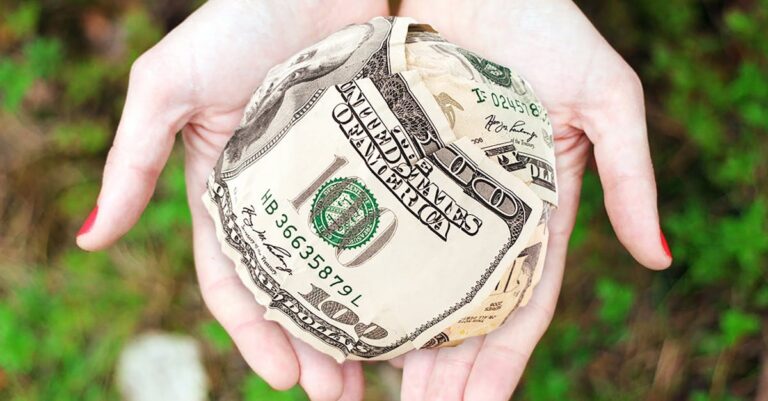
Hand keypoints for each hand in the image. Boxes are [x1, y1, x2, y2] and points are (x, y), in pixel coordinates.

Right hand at [75, 1, 387, 399]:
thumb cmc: (240, 19)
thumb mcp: (168, 87)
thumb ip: (131, 162)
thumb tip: (90, 240)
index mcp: (226, 192)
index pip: (234, 282)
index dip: (255, 334)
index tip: (285, 379)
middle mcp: (279, 198)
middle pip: (294, 291)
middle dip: (312, 348)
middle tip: (341, 397)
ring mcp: (331, 184)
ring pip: (343, 271)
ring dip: (357, 325)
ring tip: (382, 374)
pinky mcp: (376, 164)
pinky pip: (386, 229)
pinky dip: (393, 271)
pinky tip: (417, 305)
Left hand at [393, 0, 672, 398]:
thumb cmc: (542, 23)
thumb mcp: (605, 97)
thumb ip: (631, 175)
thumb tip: (659, 259)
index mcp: (535, 207)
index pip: (521, 304)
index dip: (502, 361)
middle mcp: (481, 210)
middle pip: (464, 309)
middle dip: (446, 369)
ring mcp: (434, 192)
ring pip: (418, 283)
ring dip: (404, 340)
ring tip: (376, 389)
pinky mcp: (390, 165)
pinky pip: (379, 234)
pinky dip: (371, 280)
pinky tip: (348, 315)